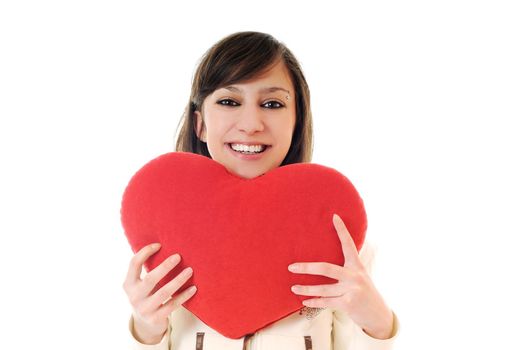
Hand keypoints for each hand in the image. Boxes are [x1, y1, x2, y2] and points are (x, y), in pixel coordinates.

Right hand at [123, 243, 196, 343]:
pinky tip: (193, 288)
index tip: (159, 244)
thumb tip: (167, 244)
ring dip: (178, 280)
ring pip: (163, 292)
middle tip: (178, 256)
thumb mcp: (140, 284)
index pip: (134, 263)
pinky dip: (183, 296)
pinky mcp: (155, 318)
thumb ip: (147, 270)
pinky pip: (172, 305)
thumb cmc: (147, 295)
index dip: (145, 252)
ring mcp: (144, 309)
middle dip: (165, 267)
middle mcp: (134, 297)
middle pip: (150, 279)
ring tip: (190, 270)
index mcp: (128, 284)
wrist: (145, 324)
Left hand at [288, 214, 393, 338]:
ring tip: (293, 287)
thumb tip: (324, 263)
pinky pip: (326, 302)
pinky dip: (314, 302)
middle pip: (326, 269)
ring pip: (323, 289)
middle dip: (307, 267)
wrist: (379, 315)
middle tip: (291, 267)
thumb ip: (346, 269)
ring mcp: (352, 290)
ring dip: (306, 289)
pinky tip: (304, 301)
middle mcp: (355, 276)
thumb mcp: (359, 277)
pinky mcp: (349, 304)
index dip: (342, 230)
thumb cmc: (363, 293)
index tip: (334, 216)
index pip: (348, 245)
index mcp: (357, 266)